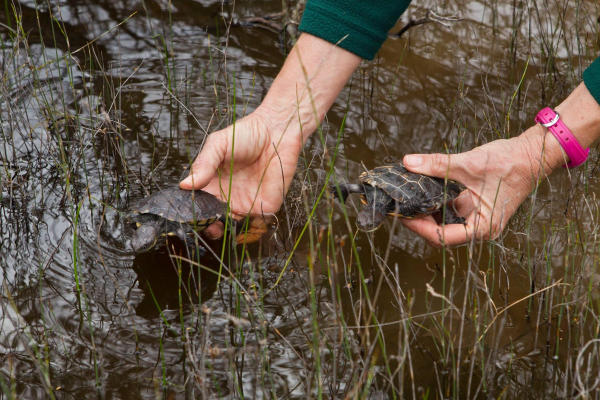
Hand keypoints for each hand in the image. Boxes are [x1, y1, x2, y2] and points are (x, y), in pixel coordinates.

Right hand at [180, 110, 301, 237]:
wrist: (276, 130)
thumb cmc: (246, 134)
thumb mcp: (218, 145)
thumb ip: (203, 164)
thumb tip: (184, 184)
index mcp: (212, 184)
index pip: (198, 204)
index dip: (192, 212)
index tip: (187, 214)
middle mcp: (227, 197)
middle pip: (213, 220)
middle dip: (206, 226)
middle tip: (203, 223)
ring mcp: (245, 204)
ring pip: (231, 226)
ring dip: (223, 229)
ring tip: (216, 223)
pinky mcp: (265, 206)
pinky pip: (255, 224)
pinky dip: (246, 227)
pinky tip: (237, 218)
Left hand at [400, 128, 562, 245]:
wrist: (532, 154)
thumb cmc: (509, 163)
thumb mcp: (468, 163)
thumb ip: (436, 164)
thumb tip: (408, 163)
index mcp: (482, 228)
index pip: (442, 237)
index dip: (418, 227)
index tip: (402, 214)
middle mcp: (480, 229)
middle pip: (440, 233)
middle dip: (419, 220)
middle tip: (400, 205)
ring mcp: (478, 220)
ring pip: (444, 223)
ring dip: (427, 211)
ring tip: (409, 198)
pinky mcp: (476, 209)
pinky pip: (451, 212)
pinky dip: (437, 203)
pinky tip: (424, 192)